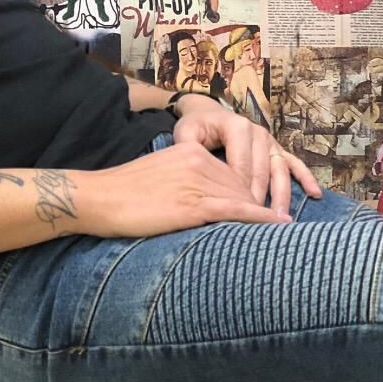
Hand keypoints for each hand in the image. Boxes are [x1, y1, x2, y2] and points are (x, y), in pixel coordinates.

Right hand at [92, 141, 293, 237]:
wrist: (96, 198)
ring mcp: (196, 183)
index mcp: (190, 151)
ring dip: (266, 214)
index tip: (263, 210)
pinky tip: (277, 226)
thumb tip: (202, 199)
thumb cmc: (122, 192)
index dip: (248, 194)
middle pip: (242, 184)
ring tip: (285, 230)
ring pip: (243, 197)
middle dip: (261, 204)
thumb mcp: (159, 175)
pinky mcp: (192, 205)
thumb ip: (185, 180)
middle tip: (282, 224)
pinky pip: (235, 210)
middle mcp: (198, 161)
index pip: (232, 172)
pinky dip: (259, 219)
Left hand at [173, 95, 321, 216]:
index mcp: (237, 127)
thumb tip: (197, 170)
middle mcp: (258, 132)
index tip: (238, 213)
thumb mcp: (186, 133)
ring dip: (282, 195)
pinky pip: (294, 163)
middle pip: (262, 171)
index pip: (241, 165)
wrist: (208, 113)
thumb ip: (189, 149)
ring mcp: (270, 140)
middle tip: (258, 224)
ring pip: (279, 171)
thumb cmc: (195, 126)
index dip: (239, 190)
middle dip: (260, 199)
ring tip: (282, 219)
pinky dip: (305, 177)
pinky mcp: (277, 147)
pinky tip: (315, 193)